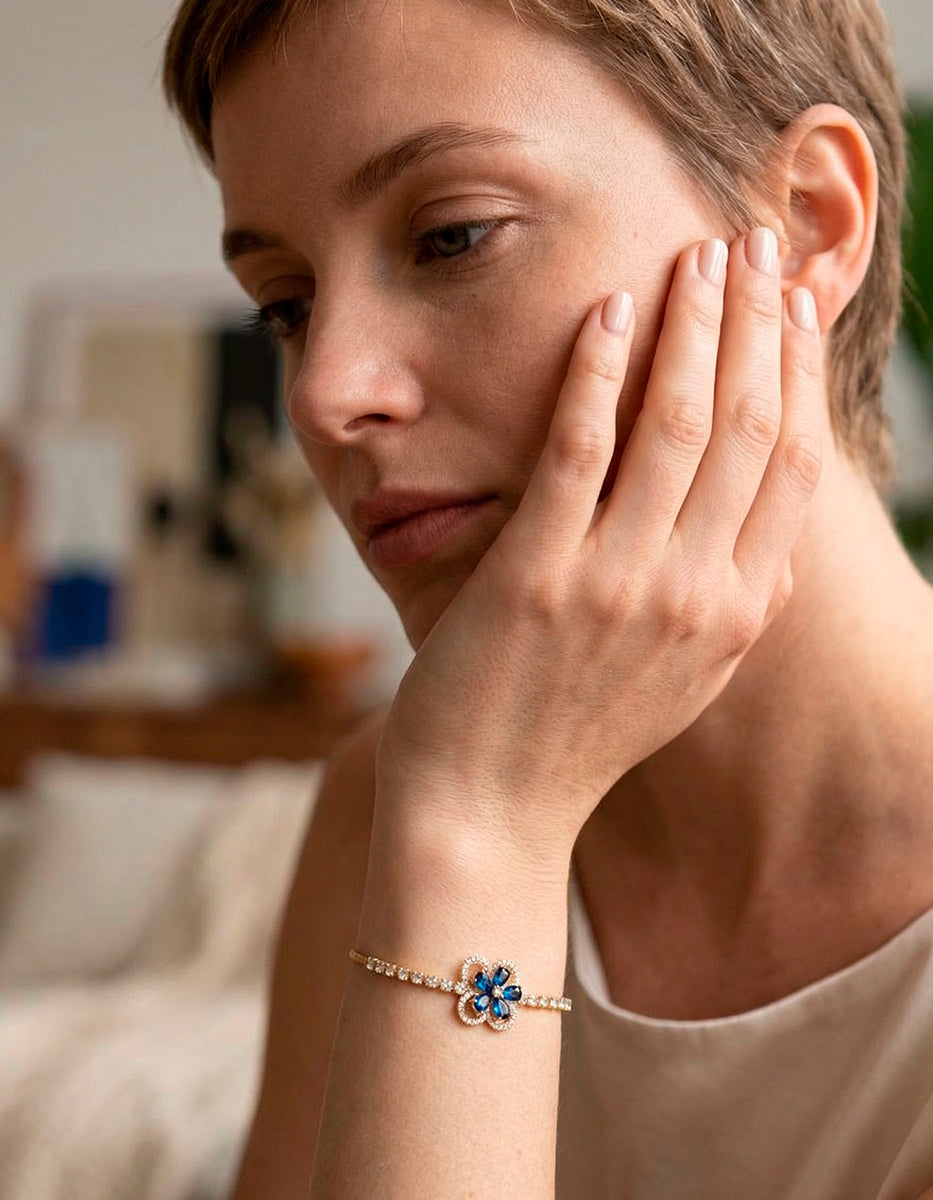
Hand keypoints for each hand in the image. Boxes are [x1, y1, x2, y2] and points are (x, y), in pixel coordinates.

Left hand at [377, 230, 824, 864]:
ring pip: (675, 426)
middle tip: (755, 242)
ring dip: (692, 328)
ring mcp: (617, 585)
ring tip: (697, 254)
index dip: (798, 370)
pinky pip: (578, 453)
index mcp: (734, 613)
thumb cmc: (574, 735)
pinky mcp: (538, 578)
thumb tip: (761, 528)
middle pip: (745, 428)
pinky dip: (596, 376)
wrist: (489, 811)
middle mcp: (693, 594)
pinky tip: (607, 311)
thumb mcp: (682, 677)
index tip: (794, 303)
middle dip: (756, 323)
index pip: (789, 465)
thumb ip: (724, 598)